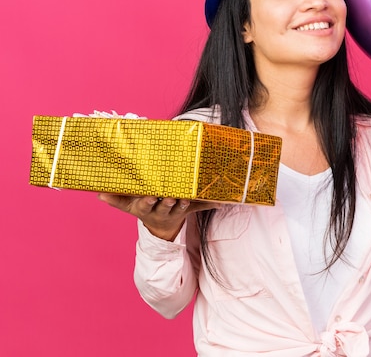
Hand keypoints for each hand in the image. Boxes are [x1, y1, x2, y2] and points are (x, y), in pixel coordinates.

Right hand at [98, 194, 215, 240]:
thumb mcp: (129, 207)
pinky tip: (220, 202)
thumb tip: (97, 194)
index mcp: (147, 209)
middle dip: (168, 202)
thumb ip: (115, 200)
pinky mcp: (189, 210)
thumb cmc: (144, 209)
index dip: (148, 202)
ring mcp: (176, 211)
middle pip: (165, 207)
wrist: (161, 228)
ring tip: (188, 198)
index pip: (146, 205)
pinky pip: (201, 207)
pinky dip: (210, 204)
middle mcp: (162, 211)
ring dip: (185, 202)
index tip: (150, 197)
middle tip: (171, 197)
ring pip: (182, 207)